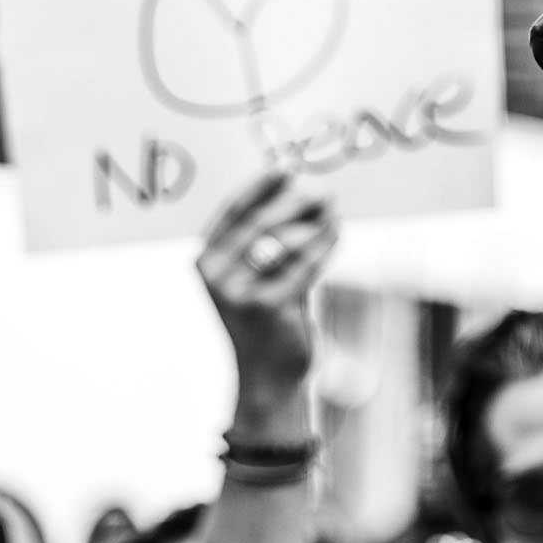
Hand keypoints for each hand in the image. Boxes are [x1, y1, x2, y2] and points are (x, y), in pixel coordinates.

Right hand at [196, 172, 337, 420]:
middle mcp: (215, 275)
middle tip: (323, 187)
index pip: (232, 211)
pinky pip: (302, 265)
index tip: (284, 167)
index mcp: (206, 261)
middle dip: (294, 200)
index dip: (259, 186)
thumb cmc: (269, 315)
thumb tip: (297, 186)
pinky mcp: (266, 307)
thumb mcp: (260, 272)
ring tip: (331, 212)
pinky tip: (335, 232)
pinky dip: (323, 245)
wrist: (268, 375)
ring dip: (314, 223)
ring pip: (284, 240)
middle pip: (259, 220)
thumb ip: (270, 236)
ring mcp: (237, 293)